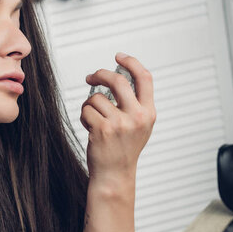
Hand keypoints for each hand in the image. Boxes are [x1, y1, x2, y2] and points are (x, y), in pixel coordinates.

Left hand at [80, 53, 156, 181]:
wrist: (114, 175)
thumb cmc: (123, 149)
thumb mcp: (139, 126)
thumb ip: (135, 104)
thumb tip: (117, 77)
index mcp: (148, 113)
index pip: (144, 78)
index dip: (131, 62)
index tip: (118, 56)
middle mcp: (137, 117)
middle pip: (117, 80)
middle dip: (100, 74)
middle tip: (91, 77)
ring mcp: (120, 123)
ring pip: (96, 98)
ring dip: (89, 106)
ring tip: (93, 120)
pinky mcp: (103, 129)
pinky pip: (86, 110)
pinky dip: (84, 116)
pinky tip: (90, 129)